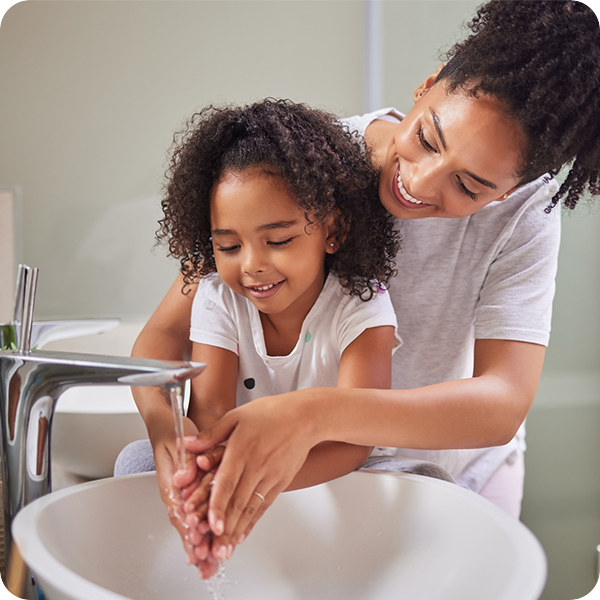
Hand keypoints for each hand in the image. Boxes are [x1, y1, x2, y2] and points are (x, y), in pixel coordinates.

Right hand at [151, 417, 220, 577]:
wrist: (169, 424)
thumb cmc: (173, 431)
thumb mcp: (178, 442)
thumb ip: (184, 462)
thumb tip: (183, 479)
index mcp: (170, 482)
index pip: (179, 511)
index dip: (188, 528)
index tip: (198, 542)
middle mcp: (175, 491)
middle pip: (184, 523)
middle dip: (195, 544)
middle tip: (206, 562)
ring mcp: (183, 492)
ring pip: (191, 522)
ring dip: (200, 542)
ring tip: (210, 562)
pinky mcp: (191, 490)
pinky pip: (197, 514)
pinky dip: (204, 530)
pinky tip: (210, 544)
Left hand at [184, 390, 317, 556]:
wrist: (305, 417)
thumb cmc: (271, 413)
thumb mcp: (237, 416)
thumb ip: (212, 434)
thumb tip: (188, 444)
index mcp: (242, 449)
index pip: (227, 482)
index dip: (217, 505)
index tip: (210, 524)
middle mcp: (256, 465)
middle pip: (238, 501)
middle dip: (225, 527)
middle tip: (213, 548)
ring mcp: (270, 476)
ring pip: (250, 508)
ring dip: (237, 530)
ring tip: (225, 550)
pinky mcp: (280, 482)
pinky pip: (264, 506)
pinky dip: (252, 522)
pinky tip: (242, 535)